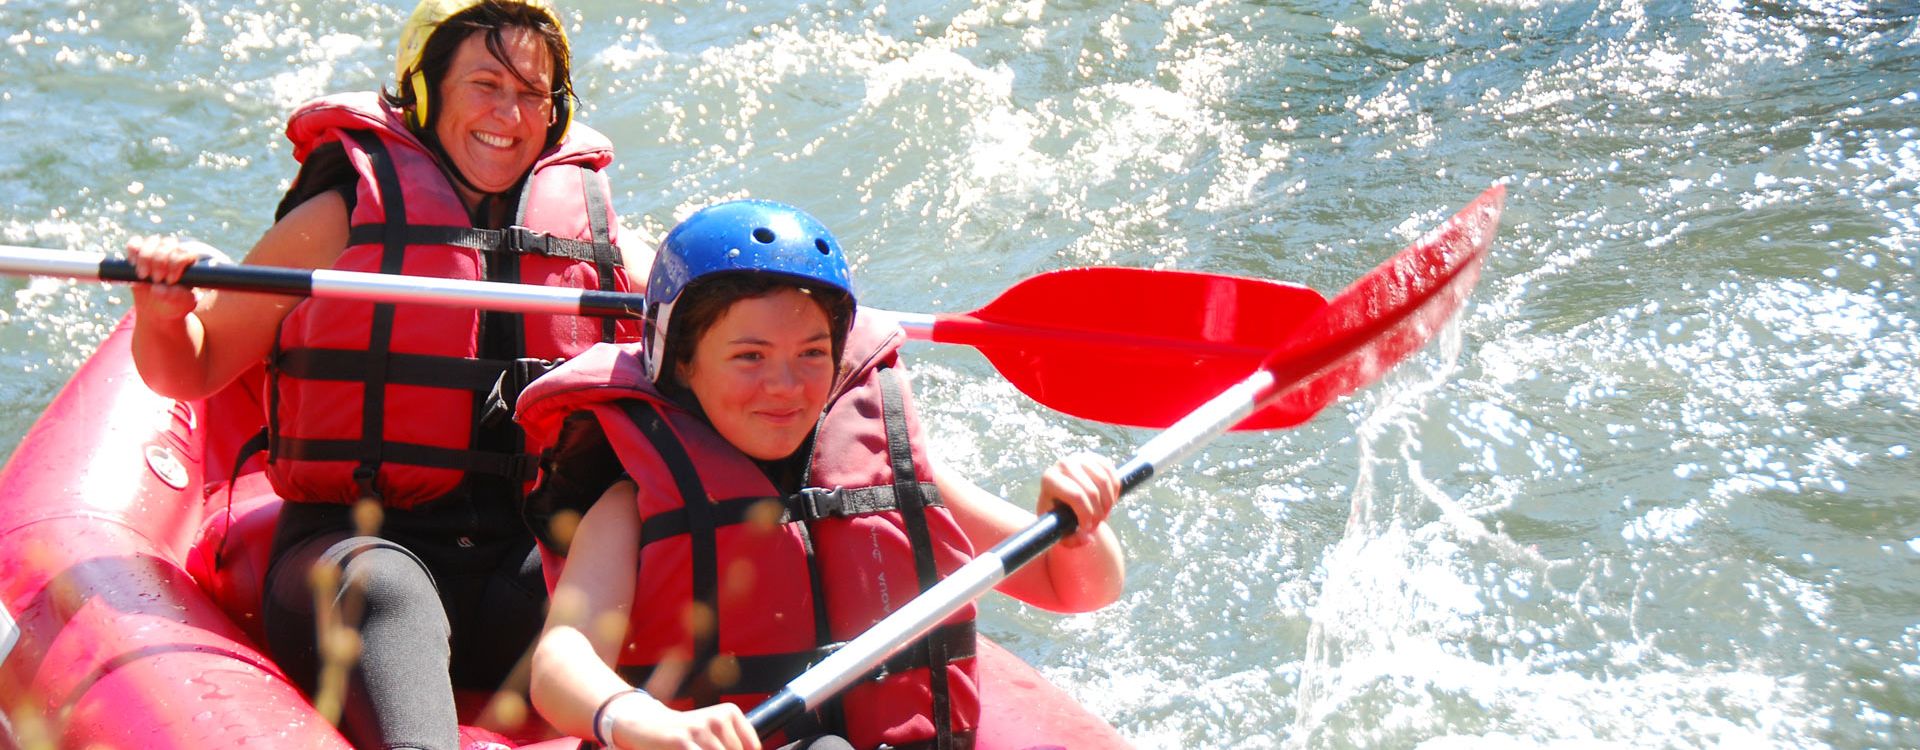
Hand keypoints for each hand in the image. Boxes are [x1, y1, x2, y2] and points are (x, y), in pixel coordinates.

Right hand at [125, 235, 224, 322]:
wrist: (161, 307)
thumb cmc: (177, 303)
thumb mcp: (182, 303)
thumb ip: (175, 296)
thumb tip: (157, 288)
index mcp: (192, 260)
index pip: (186, 252)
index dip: (176, 264)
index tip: (170, 281)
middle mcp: (176, 250)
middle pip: (168, 244)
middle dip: (160, 262)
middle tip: (157, 280)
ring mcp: (158, 248)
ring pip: (152, 242)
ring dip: (145, 257)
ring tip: (144, 275)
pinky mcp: (141, 250)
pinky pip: (135, 243)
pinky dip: (133, 251)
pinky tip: (133, 264)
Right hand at [612, 700, 758, 749]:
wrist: (646, 725)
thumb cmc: (684, 734)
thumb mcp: (712, 733)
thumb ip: (731, 744)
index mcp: (730, 713)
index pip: (752, 747)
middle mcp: (717, 718)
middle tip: (702, 749)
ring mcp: (700, 730)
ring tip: (694, 749)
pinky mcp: (682, 742)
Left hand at [1036, 453, 1118, 548]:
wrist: (1062, 500)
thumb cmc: (1058, 516)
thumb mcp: (1059, 531)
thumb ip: (1071, 540)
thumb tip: (1087, 538)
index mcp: (1049, 479)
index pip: (1076, 496)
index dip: (1086, 516)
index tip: (1087, 529)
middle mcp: (1064, 464)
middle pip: (1092, 491)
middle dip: (1098, 514)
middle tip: (1096, 525)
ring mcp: (1081, 458)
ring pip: (1105, 483)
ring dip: (1108, 505)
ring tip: (1102, 516)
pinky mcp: (1096, 458)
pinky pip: (1113, 476)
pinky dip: (1115, 494)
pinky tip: (1108, 504)